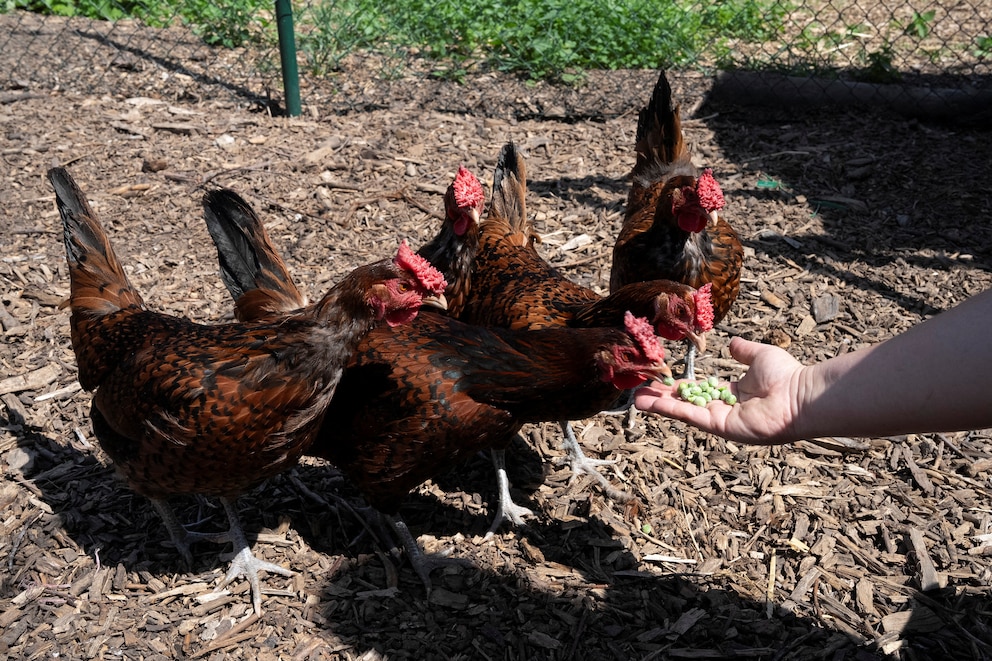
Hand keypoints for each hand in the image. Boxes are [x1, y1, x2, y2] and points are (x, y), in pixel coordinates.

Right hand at [634, 336, 805, 444]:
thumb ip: (744, 351)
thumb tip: (732, 344)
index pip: (699, 390)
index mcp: (732, 394)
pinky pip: (692, 416)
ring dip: (659, 406)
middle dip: (662, 398)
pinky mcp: (721, 427)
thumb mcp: (760, 355)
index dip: (678, 387)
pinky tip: (652, 403)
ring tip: (636, 400)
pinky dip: (671, 410)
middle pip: (686, 403)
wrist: (799, 394)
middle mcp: (724, 409)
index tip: (659, 381)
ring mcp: (722, 420)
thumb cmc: (786, 375)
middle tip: (639, 392)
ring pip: (684, 411)